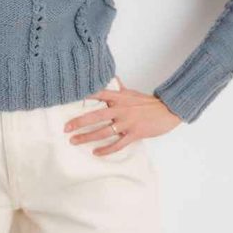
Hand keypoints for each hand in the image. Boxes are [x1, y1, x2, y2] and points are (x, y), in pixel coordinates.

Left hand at [63, 75, 182, 154]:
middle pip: (96, 115)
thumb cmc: (148, 102)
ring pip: (103, 131)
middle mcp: (120, 109)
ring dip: (87, 137)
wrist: (167, 110)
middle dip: (79, 122)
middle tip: (66, 128)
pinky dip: (106, 149)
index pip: (98, 93)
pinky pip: (117, 144)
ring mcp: (127, 122)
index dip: (84, 95)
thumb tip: (113, 79)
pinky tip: (96, 152)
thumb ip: (119, 88)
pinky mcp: (134, 134)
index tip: (69, 99)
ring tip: (74, 141)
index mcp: (119, 97)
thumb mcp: (131, 93)